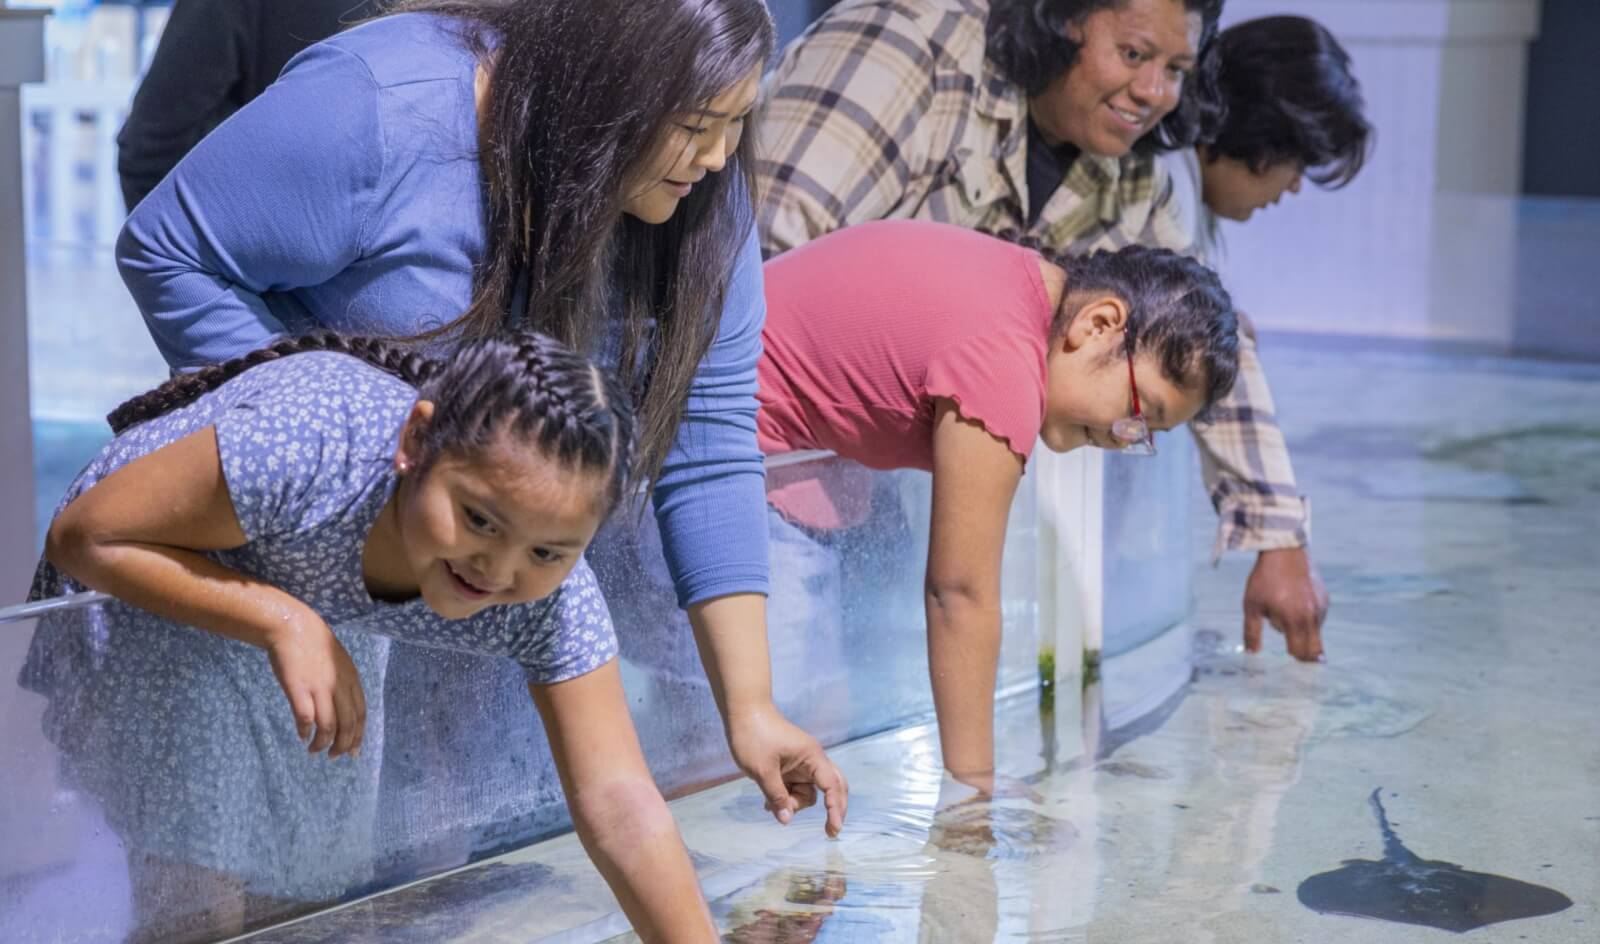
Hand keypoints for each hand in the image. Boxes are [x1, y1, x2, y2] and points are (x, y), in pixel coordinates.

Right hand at [266, 618, 366, 757]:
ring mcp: (320, 687)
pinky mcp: (299, 689)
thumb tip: (343, 709)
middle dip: (343, 746)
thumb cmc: (314, 645)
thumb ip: (343, 684)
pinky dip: (306, 732)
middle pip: (348, 724)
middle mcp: (340, 685)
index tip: (354, 752)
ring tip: (315, 751)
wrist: (292, 626)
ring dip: (323, 743)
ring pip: (329, 726)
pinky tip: (302, 736)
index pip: (361, 715)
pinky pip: (306, 718)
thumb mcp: (339, 663)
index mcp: (352, 679)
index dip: (358, 736)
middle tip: (333, 757)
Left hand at [726, 703, 848, 836]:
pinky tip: (768, 804)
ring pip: (808, 792)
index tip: (833, 828)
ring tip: (769, 805)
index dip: (835, 808)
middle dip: (831, 808)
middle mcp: (812, 761)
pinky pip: (794, 787)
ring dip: (793, 803)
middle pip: (832, 787)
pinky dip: (786, 797)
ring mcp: (801, 764)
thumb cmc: (753, 735)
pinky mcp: (790, 766)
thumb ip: (776, 796)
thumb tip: (786, 820)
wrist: (743, 712)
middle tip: (829, 832)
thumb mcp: (763, 770)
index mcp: (812, 757)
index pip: (832, 785)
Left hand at [1243, 547, 1328, 661]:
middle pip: (1314, 650)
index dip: (1294, 662)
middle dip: (1304, 657)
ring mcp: (1321, 607)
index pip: (1300, 653)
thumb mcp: (1252, 606)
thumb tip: (1251, 655)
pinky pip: (1318, 618)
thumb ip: (1252, 632)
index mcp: (1294, 620)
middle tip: (1294, 660)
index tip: (1288, 669)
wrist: (1284, 550)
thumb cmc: (1264, 579)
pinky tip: (1294, 606)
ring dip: (1304, 635)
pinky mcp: (1325, 598)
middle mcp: (1312, 616)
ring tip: (1284, 615)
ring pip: (1316, 633)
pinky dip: (1308, 620)